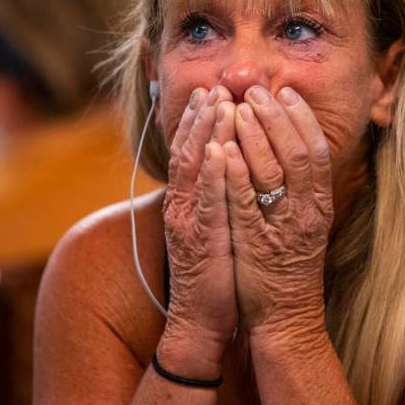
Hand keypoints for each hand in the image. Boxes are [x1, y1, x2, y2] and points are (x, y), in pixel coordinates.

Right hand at [161, 86, 237, 357]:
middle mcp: (181, 205)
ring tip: (218, 104)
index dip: (196, 120)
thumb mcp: (209, 226)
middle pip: (188, 151)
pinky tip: (222, 150)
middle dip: (201, 117)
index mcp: (185, 201)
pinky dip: (214, 173)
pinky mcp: (202, 239)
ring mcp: (188, 221)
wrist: (200, 318)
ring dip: (206, 133)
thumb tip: (220, 168)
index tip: (209, 92)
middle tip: (214, 87)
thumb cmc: (211, 272)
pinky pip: (208, 201)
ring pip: (195, 169)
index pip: (188, 152)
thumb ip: (210, 197)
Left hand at [226, 85, 333, 336]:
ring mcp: (282, 229)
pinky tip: (224, 150)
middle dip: (277, 118)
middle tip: (257, 90)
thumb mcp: (303, 222)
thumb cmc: (289, 265)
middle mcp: (307, 214)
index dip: (302, 119)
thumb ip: (298, 187)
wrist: (284, 318)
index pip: (318, 151)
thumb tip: (287, 145)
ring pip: (274, 173)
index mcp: (319, 205)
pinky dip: (236, 174)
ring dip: (256, 137)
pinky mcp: (255, 245)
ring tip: (238, 106)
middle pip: (298, 154)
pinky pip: (246, 204)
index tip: (285, 91)